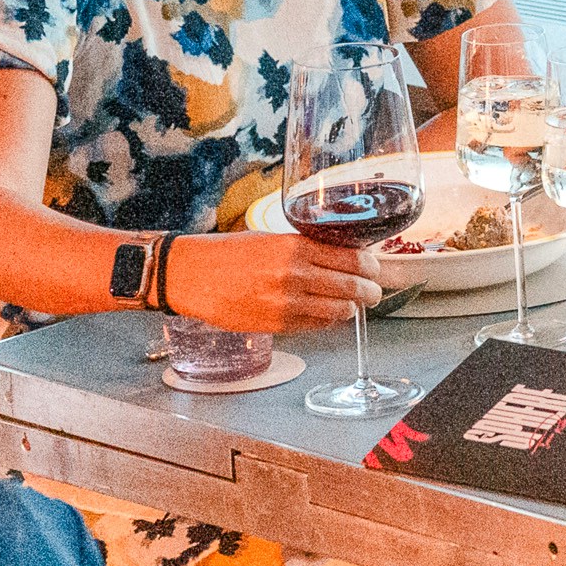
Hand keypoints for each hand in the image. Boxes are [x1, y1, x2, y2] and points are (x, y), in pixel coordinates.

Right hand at [157, 228, 380, 335]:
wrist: (190, 275)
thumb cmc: (229, 253)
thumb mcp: (271, 239)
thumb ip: (305, 248)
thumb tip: (340, 255)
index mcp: (296, 247)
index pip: (352, 258)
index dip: (370, 266)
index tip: (374, 268)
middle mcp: (296, 275)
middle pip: (352, 287)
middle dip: (368, 291)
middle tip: (373, 292)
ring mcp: (287, 303)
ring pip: (338, 311)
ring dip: (350, 309)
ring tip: (352, 305)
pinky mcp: (276, 325)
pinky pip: (315, 326)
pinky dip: (327, 321)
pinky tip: (326, 314)